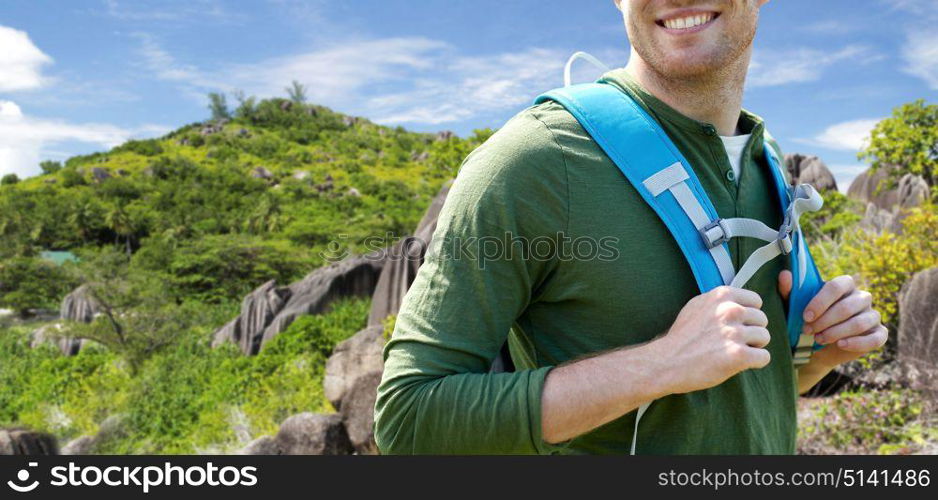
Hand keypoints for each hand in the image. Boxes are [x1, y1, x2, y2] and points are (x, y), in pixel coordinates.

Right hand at [651, 286, 770, 394]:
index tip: (735, 325)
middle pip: (762, 319)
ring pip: (765, 337)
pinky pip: (764, 357)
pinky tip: (737, 364)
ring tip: (732, 352)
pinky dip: (754, 363)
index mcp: (722, 295)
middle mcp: (730, 310)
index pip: (756, 301)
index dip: (747, 315)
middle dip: (750, 331)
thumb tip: (740, 303)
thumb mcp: (696, 306)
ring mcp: (734, 333)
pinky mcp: (739, 355)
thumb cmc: (681, 337)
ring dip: (753, 347)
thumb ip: (719, 302)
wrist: (666, 362)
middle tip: (731, 342)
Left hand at [778, 271, 886, 368]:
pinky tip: (840, 345)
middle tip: (808, 331)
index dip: (821, 302)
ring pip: (859, 323)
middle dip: (825, 321)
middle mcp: (861, 297)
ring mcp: (872, 315)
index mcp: (844, 285)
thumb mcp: (792, 307)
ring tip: (818, 339)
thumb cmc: (804, 321)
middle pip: (847, 306)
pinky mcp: (879, 334)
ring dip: (836, 333)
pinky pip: (876, 338)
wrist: (813, 348)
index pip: (837, 286)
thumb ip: (789, 291)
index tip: (805, 317)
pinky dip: (857, 343)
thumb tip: (785, 274)